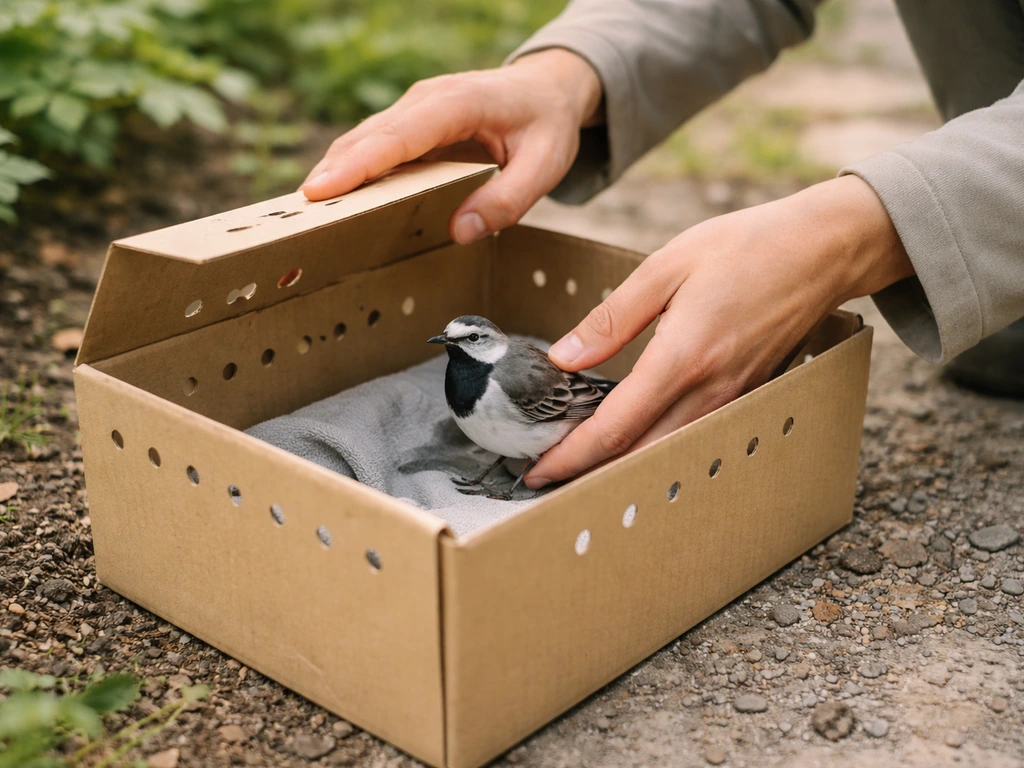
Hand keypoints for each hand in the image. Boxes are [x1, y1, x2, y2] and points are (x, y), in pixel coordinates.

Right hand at [301, 49, 602, 243]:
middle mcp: (428, 99)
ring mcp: (414, 109)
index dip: (361, 162)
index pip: (402, 134)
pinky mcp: (410, 124)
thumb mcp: (545, 165)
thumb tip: (460, 231)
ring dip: (335, 173)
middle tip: (299, 213)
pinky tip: (335, 200)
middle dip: (333, 172)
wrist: (547, 88)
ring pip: (363, 139)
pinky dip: (350, 170)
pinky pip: (374, 146)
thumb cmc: (547, 124)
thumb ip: (508, 200)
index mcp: (460, 102)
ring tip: (306, 213)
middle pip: (370, 136)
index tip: (325, 188)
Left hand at [525, 175, 914, 487]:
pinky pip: (692, 438)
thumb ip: (611, 319)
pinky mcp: (745, 395)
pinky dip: (654, 449)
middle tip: (544, 479)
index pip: (615, 428)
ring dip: (619, 467)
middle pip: (639, 457)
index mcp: (683, 358)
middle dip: (587, 475)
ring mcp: (732, 399)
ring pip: (666, 454)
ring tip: (577, 466)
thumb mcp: (666, 266)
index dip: (571, 456)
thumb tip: (563, 358)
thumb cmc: (746, 247)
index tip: (536, 470)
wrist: (823, 249)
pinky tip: (631, 440)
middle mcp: (710, 391)